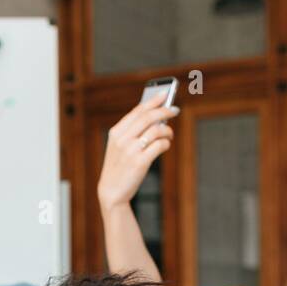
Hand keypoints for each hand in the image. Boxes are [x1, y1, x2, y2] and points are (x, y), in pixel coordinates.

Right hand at [97, 93, 177, 209]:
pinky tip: (165, 145)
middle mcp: (123, 140)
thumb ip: (132, 131)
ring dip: (167, 130)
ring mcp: (131, 151)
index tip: (165, 94)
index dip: (153, 100)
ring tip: (169, 134)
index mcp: (116, 133)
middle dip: (165, 111)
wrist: (112, 191)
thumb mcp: (118, 147)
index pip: (137, 111)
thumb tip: (157, 118)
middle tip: (175, 110)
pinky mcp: (140, 162)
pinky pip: (160, 146)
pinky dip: (166, 143)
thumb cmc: (119, 167)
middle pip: (148, 117)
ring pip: (157, 130)